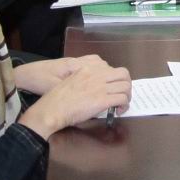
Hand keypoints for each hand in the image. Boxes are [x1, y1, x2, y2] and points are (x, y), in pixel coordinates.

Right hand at [20, 56, 134, 136]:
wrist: (53, 109)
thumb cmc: (58, 99)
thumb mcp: (72, 80)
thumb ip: (86, 80)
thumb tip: (96, 88)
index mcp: (88, 69)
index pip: (112, 68)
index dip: (117, 79)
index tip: (113, 88)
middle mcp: (97, 75)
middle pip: (124, 74)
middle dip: (126, 85)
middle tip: (122, 96)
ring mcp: (100, 87)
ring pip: (126, 86)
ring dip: (127, 97)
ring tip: (121, 105)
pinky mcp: (102, 100)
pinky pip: (122, 99)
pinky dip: (124, 106)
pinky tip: (117, 111)